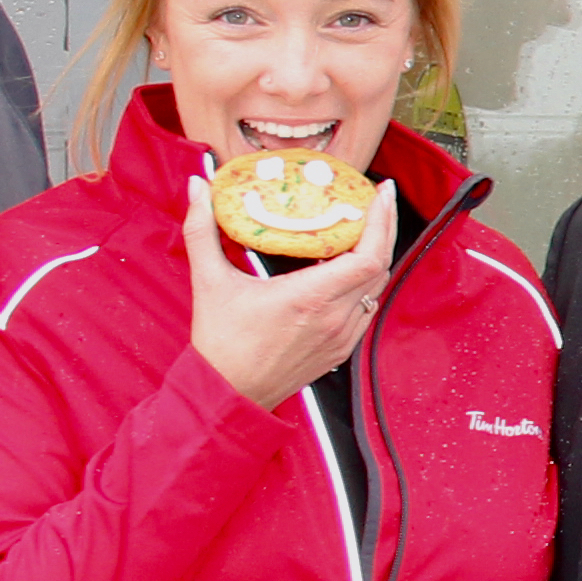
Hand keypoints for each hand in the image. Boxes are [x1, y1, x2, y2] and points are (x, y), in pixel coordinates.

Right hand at [183, 175, 392, 406]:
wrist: (229, 395)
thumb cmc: (220, 342)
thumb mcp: (209, 281)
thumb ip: (201, 229)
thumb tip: (197, 186)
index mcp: (311, 298)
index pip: (369, 256)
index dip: (382, 222)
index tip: (380, 192)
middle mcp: (335, 318)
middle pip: (380, 265)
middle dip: (384, 227)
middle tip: (376, 198)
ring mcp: (342, 336)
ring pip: (376, 287)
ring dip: (377, 254)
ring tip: (366, 225)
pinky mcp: (341, 349)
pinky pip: (366, 308)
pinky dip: (366, 282)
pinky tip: (351, 265)